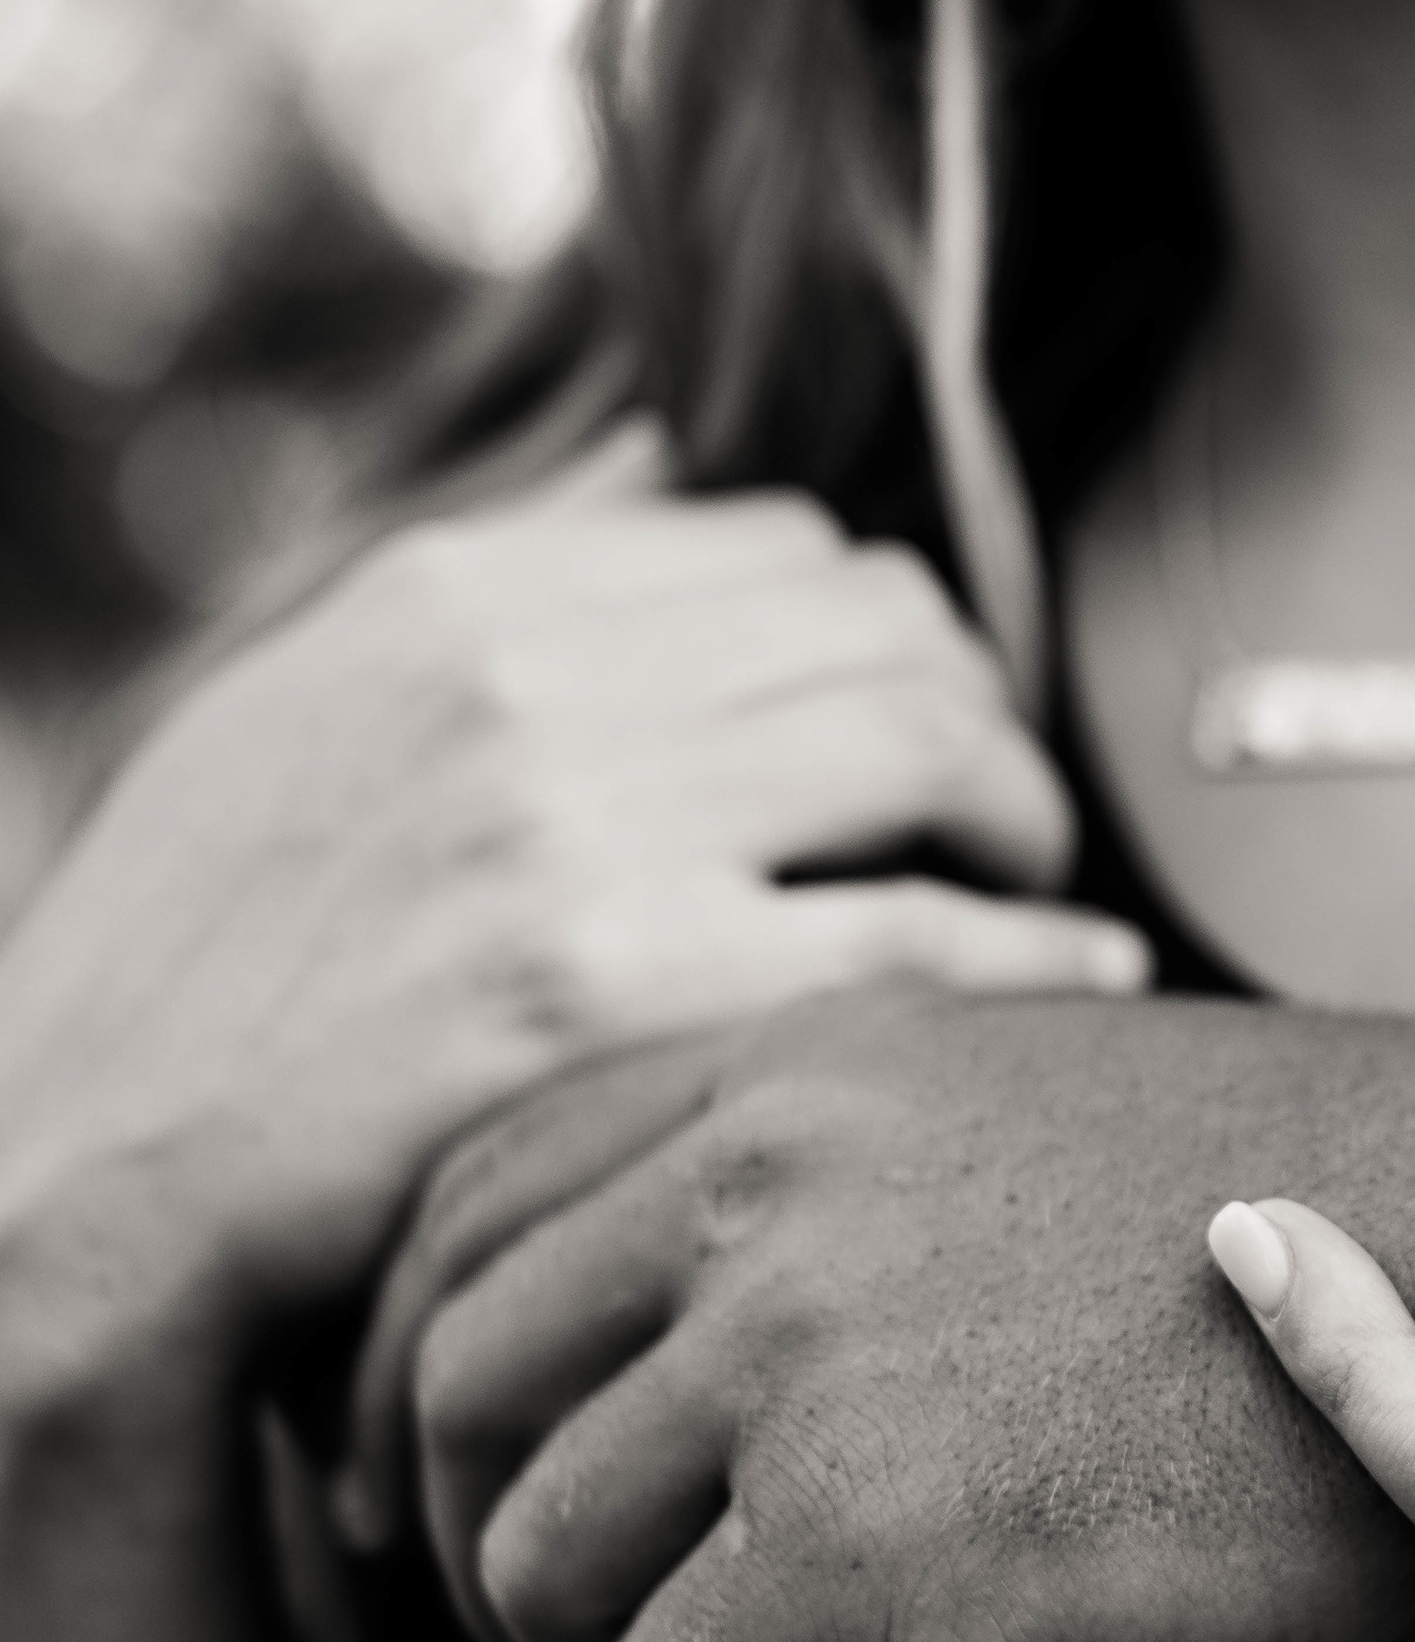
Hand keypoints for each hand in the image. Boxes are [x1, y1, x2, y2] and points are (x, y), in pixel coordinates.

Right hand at [0, 425, 1145, 1338]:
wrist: (78, 1169)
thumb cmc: (212, 972)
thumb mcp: (310, 718)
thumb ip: (496, 599)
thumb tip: (665, 472)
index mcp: (456, 593)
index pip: (785, 544)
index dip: (893, 636)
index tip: (928, 720)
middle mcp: (522, 674)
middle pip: (887, 624)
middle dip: (983, 713)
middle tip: (1008, 814)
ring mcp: (570, 825)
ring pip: (932, 742)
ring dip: (1027, 816)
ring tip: (1042, 888)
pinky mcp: (613, 986)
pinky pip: (922, 934)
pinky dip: (1041, 952)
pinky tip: (1086, 981)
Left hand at [353, 986, 1414, 1641]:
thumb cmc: (1370, 1239)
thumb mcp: (1063, 1126)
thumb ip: (866, 1186)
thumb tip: (736, 1365)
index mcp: (807, 1060)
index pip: (470, 1209)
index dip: (432, 1395)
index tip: (491, 1522)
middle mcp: (766, 1171)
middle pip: (454, 1396)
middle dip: (499, 1578)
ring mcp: (802, 1342)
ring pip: (538, 1578)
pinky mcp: (868, 1534)